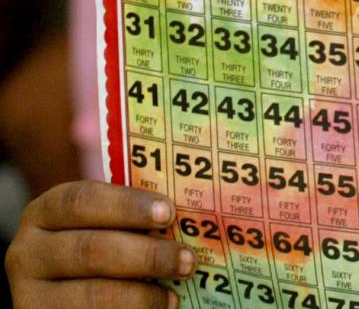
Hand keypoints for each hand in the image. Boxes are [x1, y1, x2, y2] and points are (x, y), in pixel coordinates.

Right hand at [5, 181, 194, 307]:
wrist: (72, 289)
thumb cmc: (103, 244)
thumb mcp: (105, 224)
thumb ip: (135, 217)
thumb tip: (191, 210)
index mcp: (46, 212)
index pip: (81, 200)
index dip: (126, 205)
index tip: (168, 213)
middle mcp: (28, 251)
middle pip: (90, 250)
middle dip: (146, 256)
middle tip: (187, 261)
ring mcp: (30, 293)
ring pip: (89, 295)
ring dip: (141, 296)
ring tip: (174, 297)